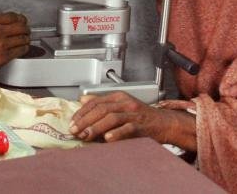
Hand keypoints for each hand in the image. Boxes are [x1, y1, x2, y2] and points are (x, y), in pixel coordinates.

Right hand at [0, 12, 29, 81]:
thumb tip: (4, 24)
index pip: (13, 16)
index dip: (21, 19)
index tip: (22, 20)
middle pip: (21, 26)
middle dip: (25, 29)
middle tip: (26, 31)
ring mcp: (2, 44)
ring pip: (23, 38)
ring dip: (26, 39)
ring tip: (25, 40)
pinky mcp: (4, 57)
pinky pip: (20, 50)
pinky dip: (24, 49)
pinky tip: (22, 49)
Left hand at [69, 92, 195, 146]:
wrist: (164, 123)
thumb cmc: (141, 116)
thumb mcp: (121, 105)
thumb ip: (102, 102)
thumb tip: (82, 100)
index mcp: (119, 96)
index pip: (96, 102)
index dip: (82, 112)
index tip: (72, 122)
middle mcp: (126, 103)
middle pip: (101, 109)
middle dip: (85, 120)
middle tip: (75, 130)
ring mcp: (134, 114)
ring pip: (112, 117)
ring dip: (96, 127)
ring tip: (86, 136)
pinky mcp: (141, 125)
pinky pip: (127, 128)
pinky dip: (117, 133)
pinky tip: (107, 139)